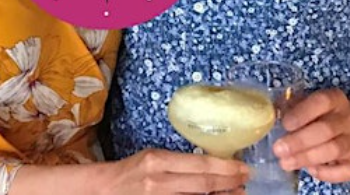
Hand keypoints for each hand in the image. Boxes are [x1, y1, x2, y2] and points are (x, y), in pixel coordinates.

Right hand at [100, 148, 249, 194]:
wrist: (103, 189)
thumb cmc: (129, 171)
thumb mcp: (152, 158)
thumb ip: (179, 164)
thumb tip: (212, 168)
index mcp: (158, 160)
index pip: (201, 165)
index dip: (227, 168)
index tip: (244, 168)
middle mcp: (159, 180)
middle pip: (204, 184)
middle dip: (230, 183)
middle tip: (246, 181)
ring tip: (237, 193)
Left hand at [273, 88, 349, 182]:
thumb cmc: (324, 114)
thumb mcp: (309, 102)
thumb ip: (291, 105)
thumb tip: (270, 113)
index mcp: (335, 100)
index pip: (321, 102)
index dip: (302, 113)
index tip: (285, 124)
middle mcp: (348, 119)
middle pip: (326, 130)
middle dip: (299, 141)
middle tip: (278, 149)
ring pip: (334, 150)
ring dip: (307, 158)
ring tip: (285, 162)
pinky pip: (345, 171)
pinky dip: (327, 173)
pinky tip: (310, 170)